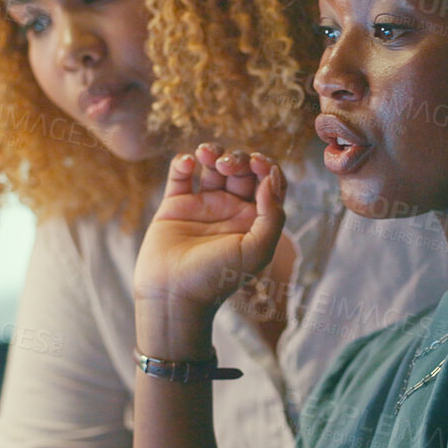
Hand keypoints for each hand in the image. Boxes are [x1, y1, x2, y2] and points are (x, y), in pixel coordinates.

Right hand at [134, 143, 286, 320]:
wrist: (174, 295)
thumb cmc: (218, 279)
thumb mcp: (258, 251)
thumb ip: (273, 215)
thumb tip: (272, 177)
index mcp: (255, 220)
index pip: (269, 182)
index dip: (267, 166)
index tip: (258, 163)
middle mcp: (231, 210)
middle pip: (242, 169)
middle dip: (238, 158)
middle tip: (228, 165)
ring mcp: (203, 206)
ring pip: (213, 166)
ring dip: (214, 153)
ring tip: (206, 155)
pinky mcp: (175, 205)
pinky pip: (181, 175)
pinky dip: (183, 162)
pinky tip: (188, 164)